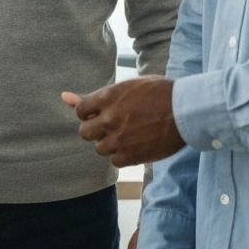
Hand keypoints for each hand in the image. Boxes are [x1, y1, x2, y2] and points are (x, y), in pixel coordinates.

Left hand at [61, 77, 184, 165]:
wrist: (185, 110)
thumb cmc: (159, 92)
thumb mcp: (127, 86)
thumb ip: (95, 95)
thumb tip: (63, 96)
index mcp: (107, 98)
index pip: (80, 111)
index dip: (89, 113)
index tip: (100, 114)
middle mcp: (109, 119)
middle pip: (84, 133)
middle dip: (95, 131)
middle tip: (111, 127)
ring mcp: (119, 138)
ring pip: (100, 148)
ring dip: (110, 144)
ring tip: (128, 135)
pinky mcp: (132, 155)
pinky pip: (115, 161)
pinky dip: (122, 156)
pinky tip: (135, 146)